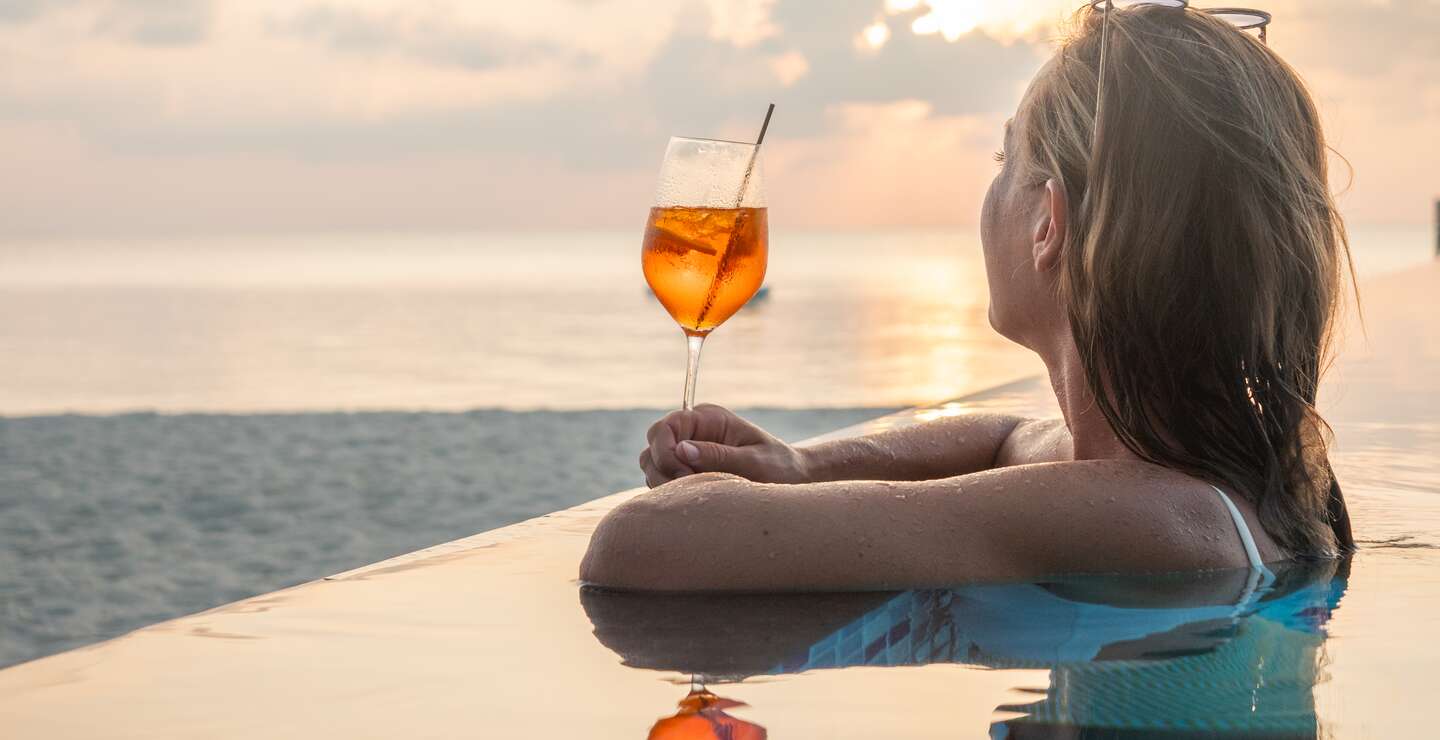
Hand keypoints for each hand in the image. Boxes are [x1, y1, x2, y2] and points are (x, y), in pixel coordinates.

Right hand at [639, 404, 808, 487]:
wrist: (793, 479)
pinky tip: (695, 501)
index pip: (666, 427)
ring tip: (696, 495)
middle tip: (690, 488)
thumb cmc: (779, 466)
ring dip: (665, 483)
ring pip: (653, 466)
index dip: (665, 450)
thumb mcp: (754, 462)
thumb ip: (719, 455)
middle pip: (653, 446)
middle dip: (663, 470)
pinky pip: (663, 482)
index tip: (682, 473)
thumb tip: (682, 450)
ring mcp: (688, 452)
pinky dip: (671, 493)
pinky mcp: (688, 471)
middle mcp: (693, 432)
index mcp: (708, 418)